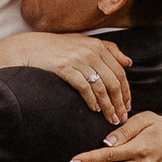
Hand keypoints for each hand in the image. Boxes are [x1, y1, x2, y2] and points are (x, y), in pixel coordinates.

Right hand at [7, 30, 135, 125]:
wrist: (32, 48)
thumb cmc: (59, 47)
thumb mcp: (85, 42)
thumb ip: (109, 49)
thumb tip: (128, 62)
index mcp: (98, 46)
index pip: (120, 72)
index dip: (126, 91)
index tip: (128, 106)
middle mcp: (91, 52)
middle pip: (113, 81)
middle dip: (119, 103)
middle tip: (121, 118)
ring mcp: (78, 60)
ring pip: (100, 87)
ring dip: (107, 106)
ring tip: (110, 118)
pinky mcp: (65, 68)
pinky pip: (84, 87)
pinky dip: (91, 100)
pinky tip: (94, 109)